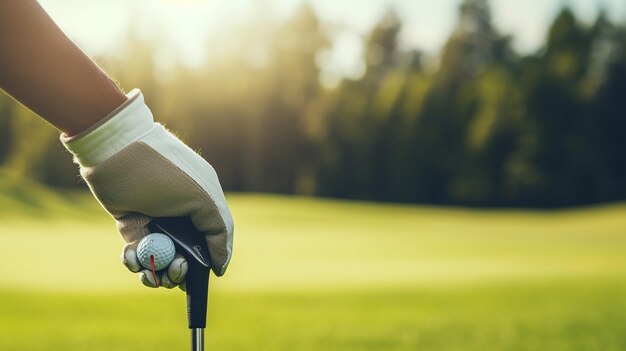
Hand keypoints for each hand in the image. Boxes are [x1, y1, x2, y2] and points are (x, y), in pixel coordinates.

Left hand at [61, 89, 233, 286]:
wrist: (114, 151)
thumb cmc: (162, 172)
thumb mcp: (201, 198)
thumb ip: (218, 230)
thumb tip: (221, 265)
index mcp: (203, 201)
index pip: (215, 237)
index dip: (214, 258)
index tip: (209, 275)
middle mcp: (182, 212)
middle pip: (188, 252)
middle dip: (182, 269)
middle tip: (174, 271)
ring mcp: (156, 218)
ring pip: (162, 257)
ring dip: (157, 271)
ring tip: (150, 273)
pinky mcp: (131, 222)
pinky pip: (138, 252)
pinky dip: (134, 261)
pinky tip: (131, 257)